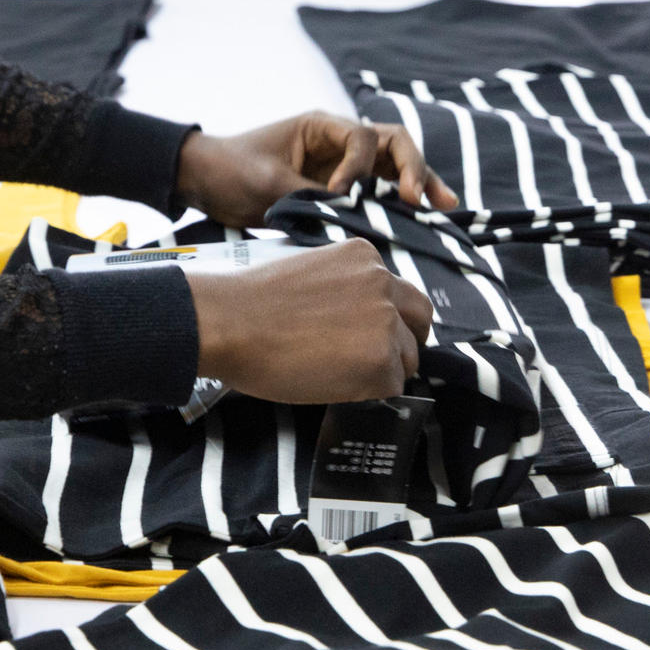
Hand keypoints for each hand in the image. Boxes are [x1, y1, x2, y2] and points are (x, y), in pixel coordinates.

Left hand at [174, 114, 456, 228]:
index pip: (361, 137)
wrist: (206, 181)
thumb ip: (308, 196)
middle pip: (392, 144)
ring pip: (394, 167)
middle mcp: (339, 141)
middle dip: (412, 167)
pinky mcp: (342, 190)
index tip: (338, 194)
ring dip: (419, 183)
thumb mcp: (266, 182)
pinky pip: (380, 192)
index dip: (358, 167)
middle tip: (421, 198)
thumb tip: (345, 216)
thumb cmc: (231, 169)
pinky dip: (401, 202)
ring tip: (445, 207)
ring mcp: (344, 164)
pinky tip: (424, 218)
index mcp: (321, 126)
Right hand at [187, 239, 432, 403]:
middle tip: (375, 358)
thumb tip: (352, 317)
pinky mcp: (381, 360)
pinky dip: (366, 392)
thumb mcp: (309, 272)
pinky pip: (390, 387)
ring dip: (380, 370)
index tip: (366, 332)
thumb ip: (343, 287)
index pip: (397, 292)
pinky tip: (330, 383)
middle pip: (420, 320)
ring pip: (406, 359)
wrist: (229, 323)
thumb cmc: (252, 302)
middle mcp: (384, 283)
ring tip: (336, 373)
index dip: (386, 317)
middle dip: (405, 340)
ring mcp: (386, 322)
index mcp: (364, 256)